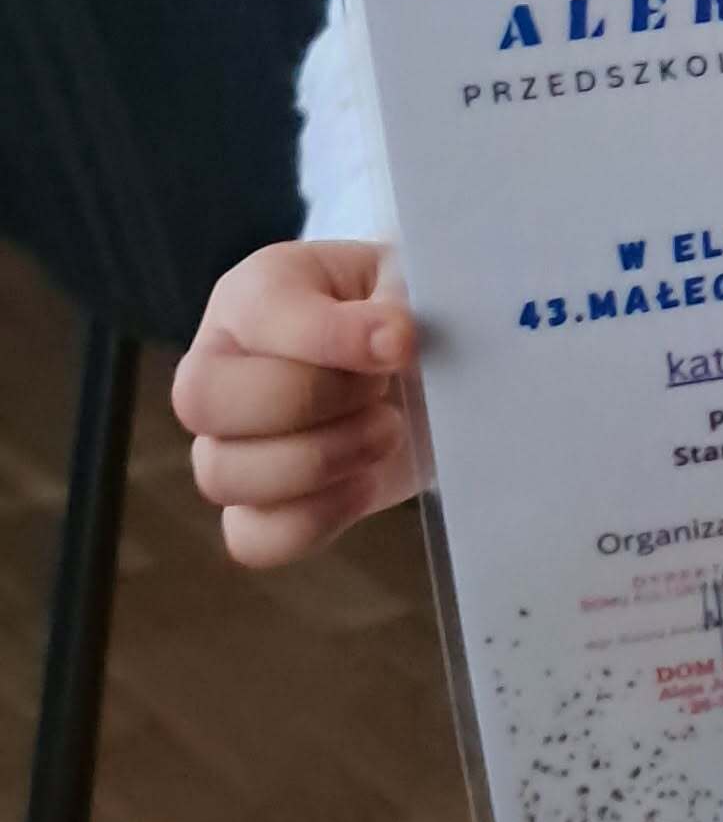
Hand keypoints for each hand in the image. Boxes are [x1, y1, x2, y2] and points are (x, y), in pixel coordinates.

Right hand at [171, 239, 417, 565]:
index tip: (401, 341)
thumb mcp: (402, 283)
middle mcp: (219, 367)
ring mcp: (228, 443)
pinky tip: (363, 483)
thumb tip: (389, 339)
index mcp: (251, 296)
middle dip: (311, 399)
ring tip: (384, 431)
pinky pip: (251, 537)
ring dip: (319, 461)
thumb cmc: (398, 314)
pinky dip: (314, 520)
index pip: (257, 314)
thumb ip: (393, 303)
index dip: (331, 337)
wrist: (420, 367)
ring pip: (220, 475)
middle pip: (203, 400)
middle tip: (379, 391)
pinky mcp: (258, 507)